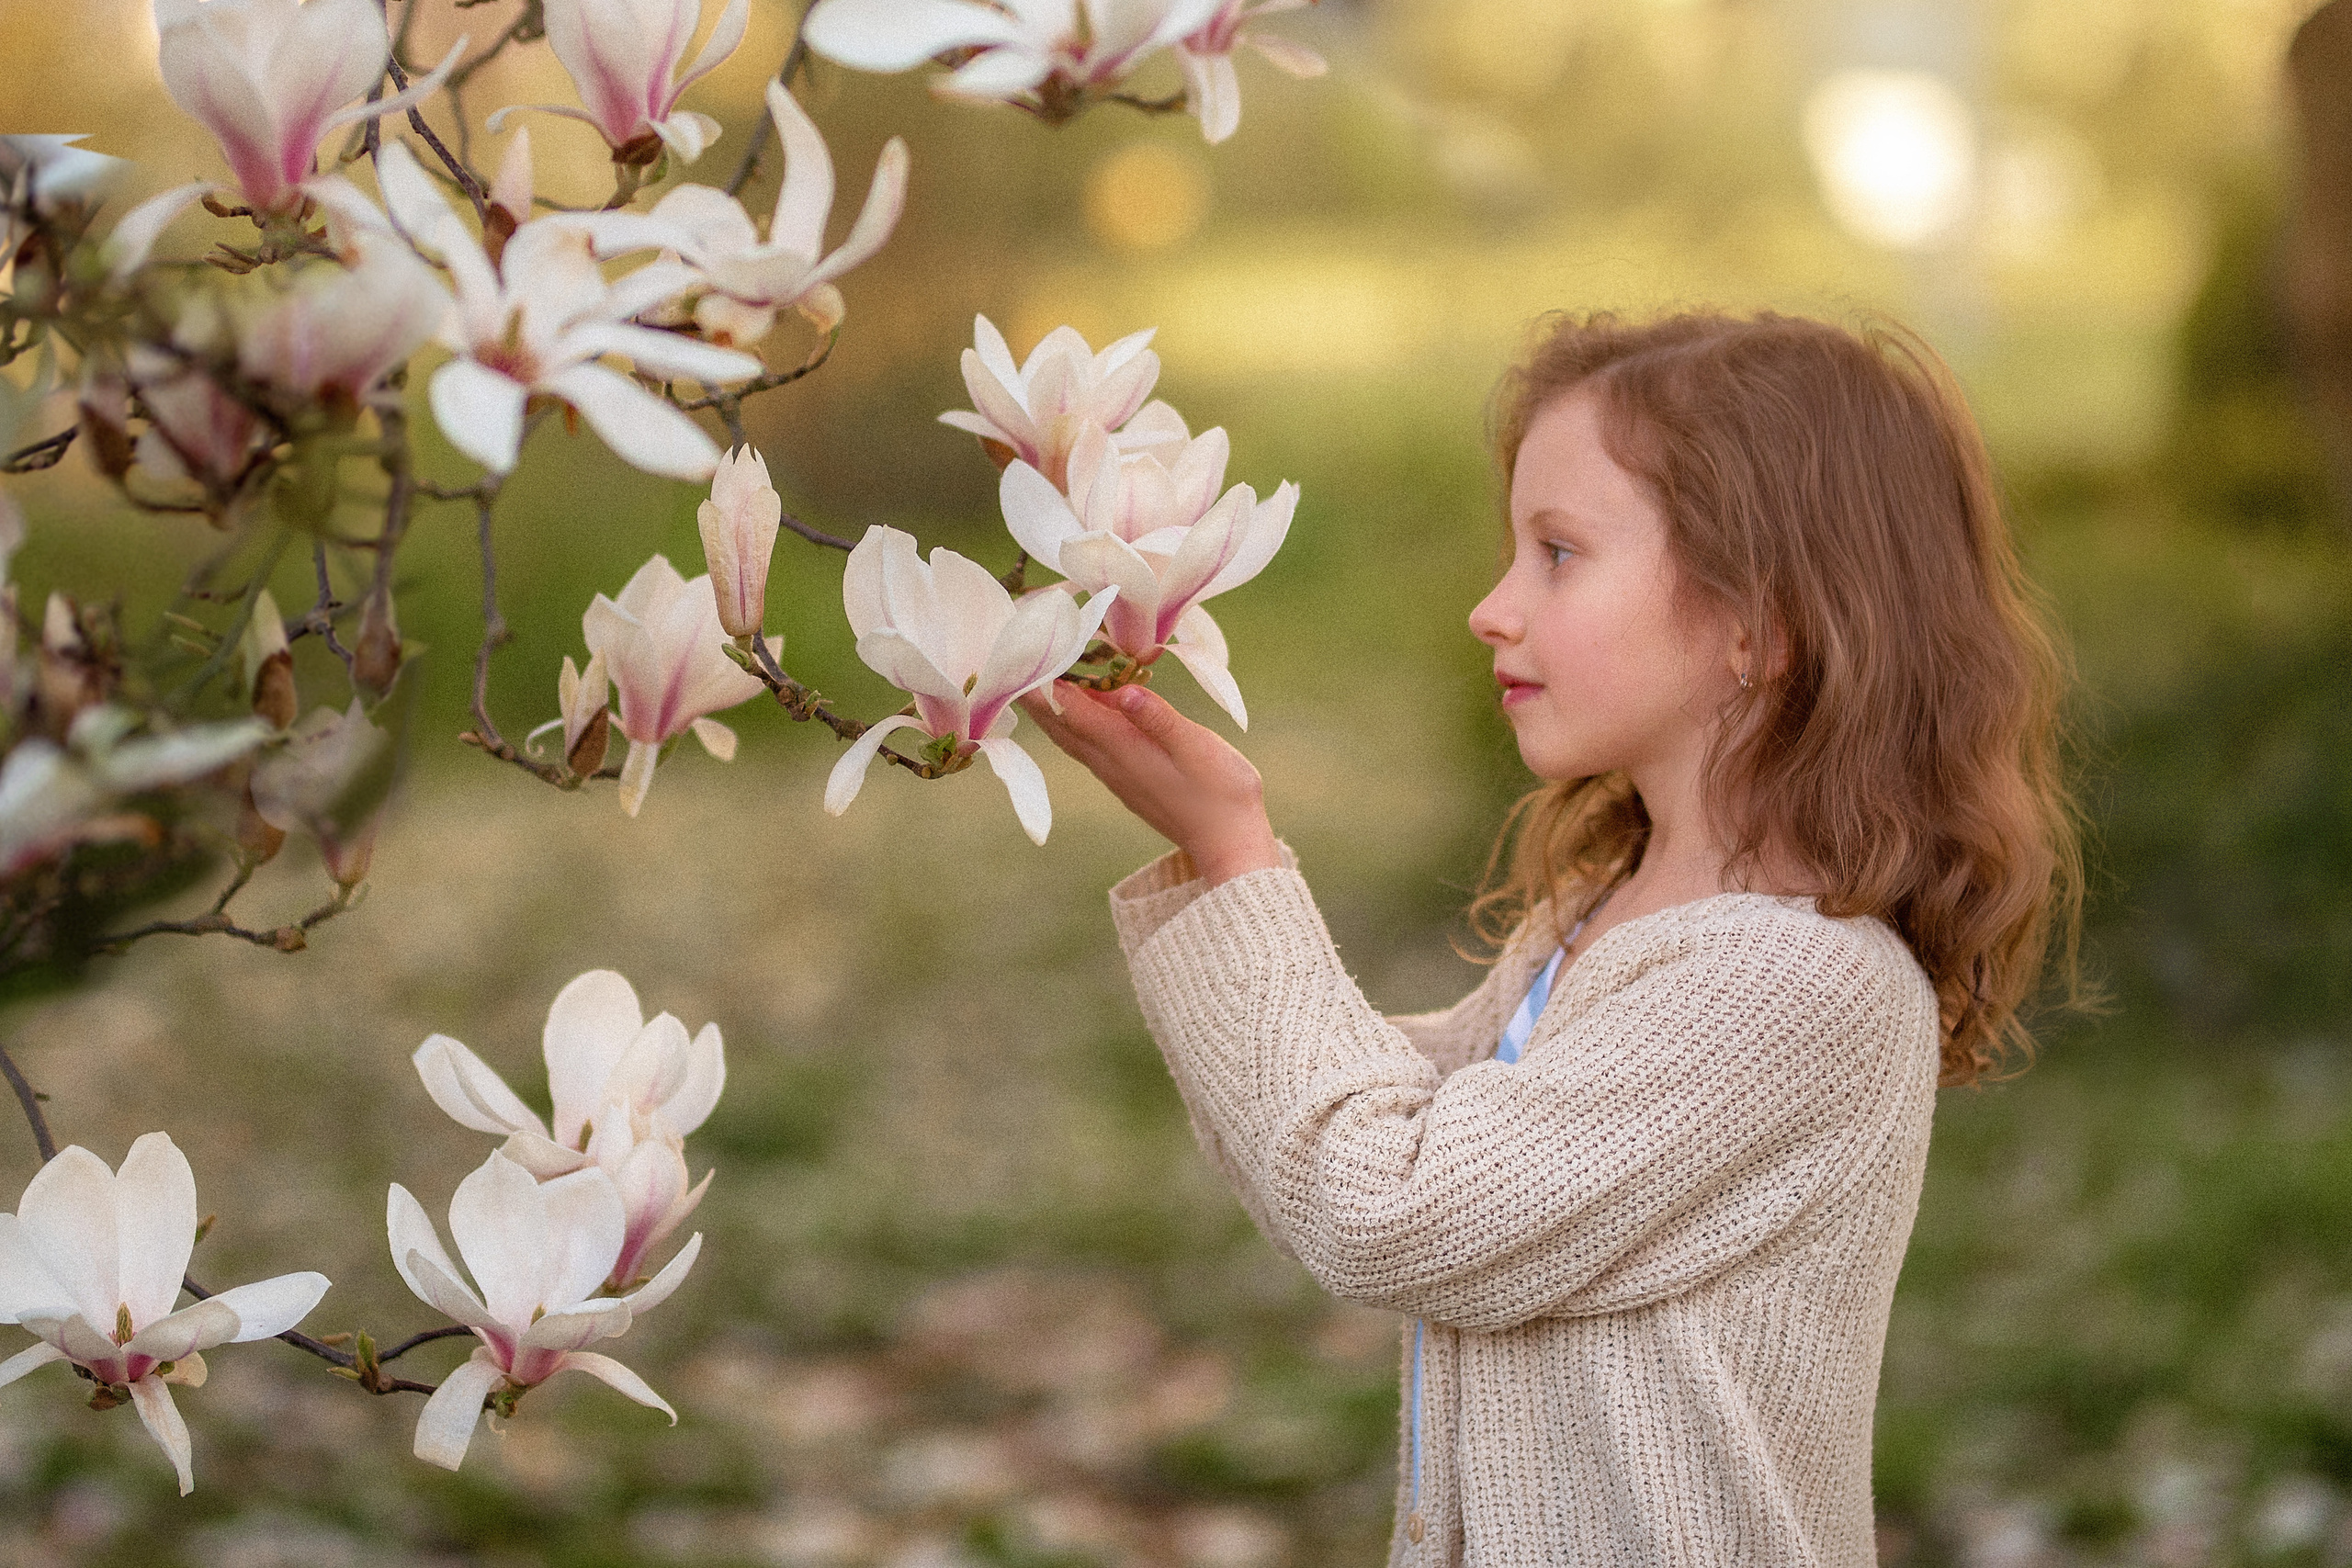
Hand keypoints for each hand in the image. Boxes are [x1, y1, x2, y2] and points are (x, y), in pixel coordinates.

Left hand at [1018, 681, 1283, 885]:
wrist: (1229, 844)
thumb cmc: (1222, 793)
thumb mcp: (1197, 748)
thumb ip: (1159, 718)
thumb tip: (1125, 690)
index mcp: (1124, 750)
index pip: (1073, 711)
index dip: (1049, 682)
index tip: (1027, 654)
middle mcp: (1111, 764)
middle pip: (1062, 725)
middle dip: (1038, 696)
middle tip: (1017, 665)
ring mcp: (1117, 776)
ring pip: (1073, 738)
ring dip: (1055, 710)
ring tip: (1040, 681)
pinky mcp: (1129, 782)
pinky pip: (1090, 747)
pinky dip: (1077, 724)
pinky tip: (1085, 711)